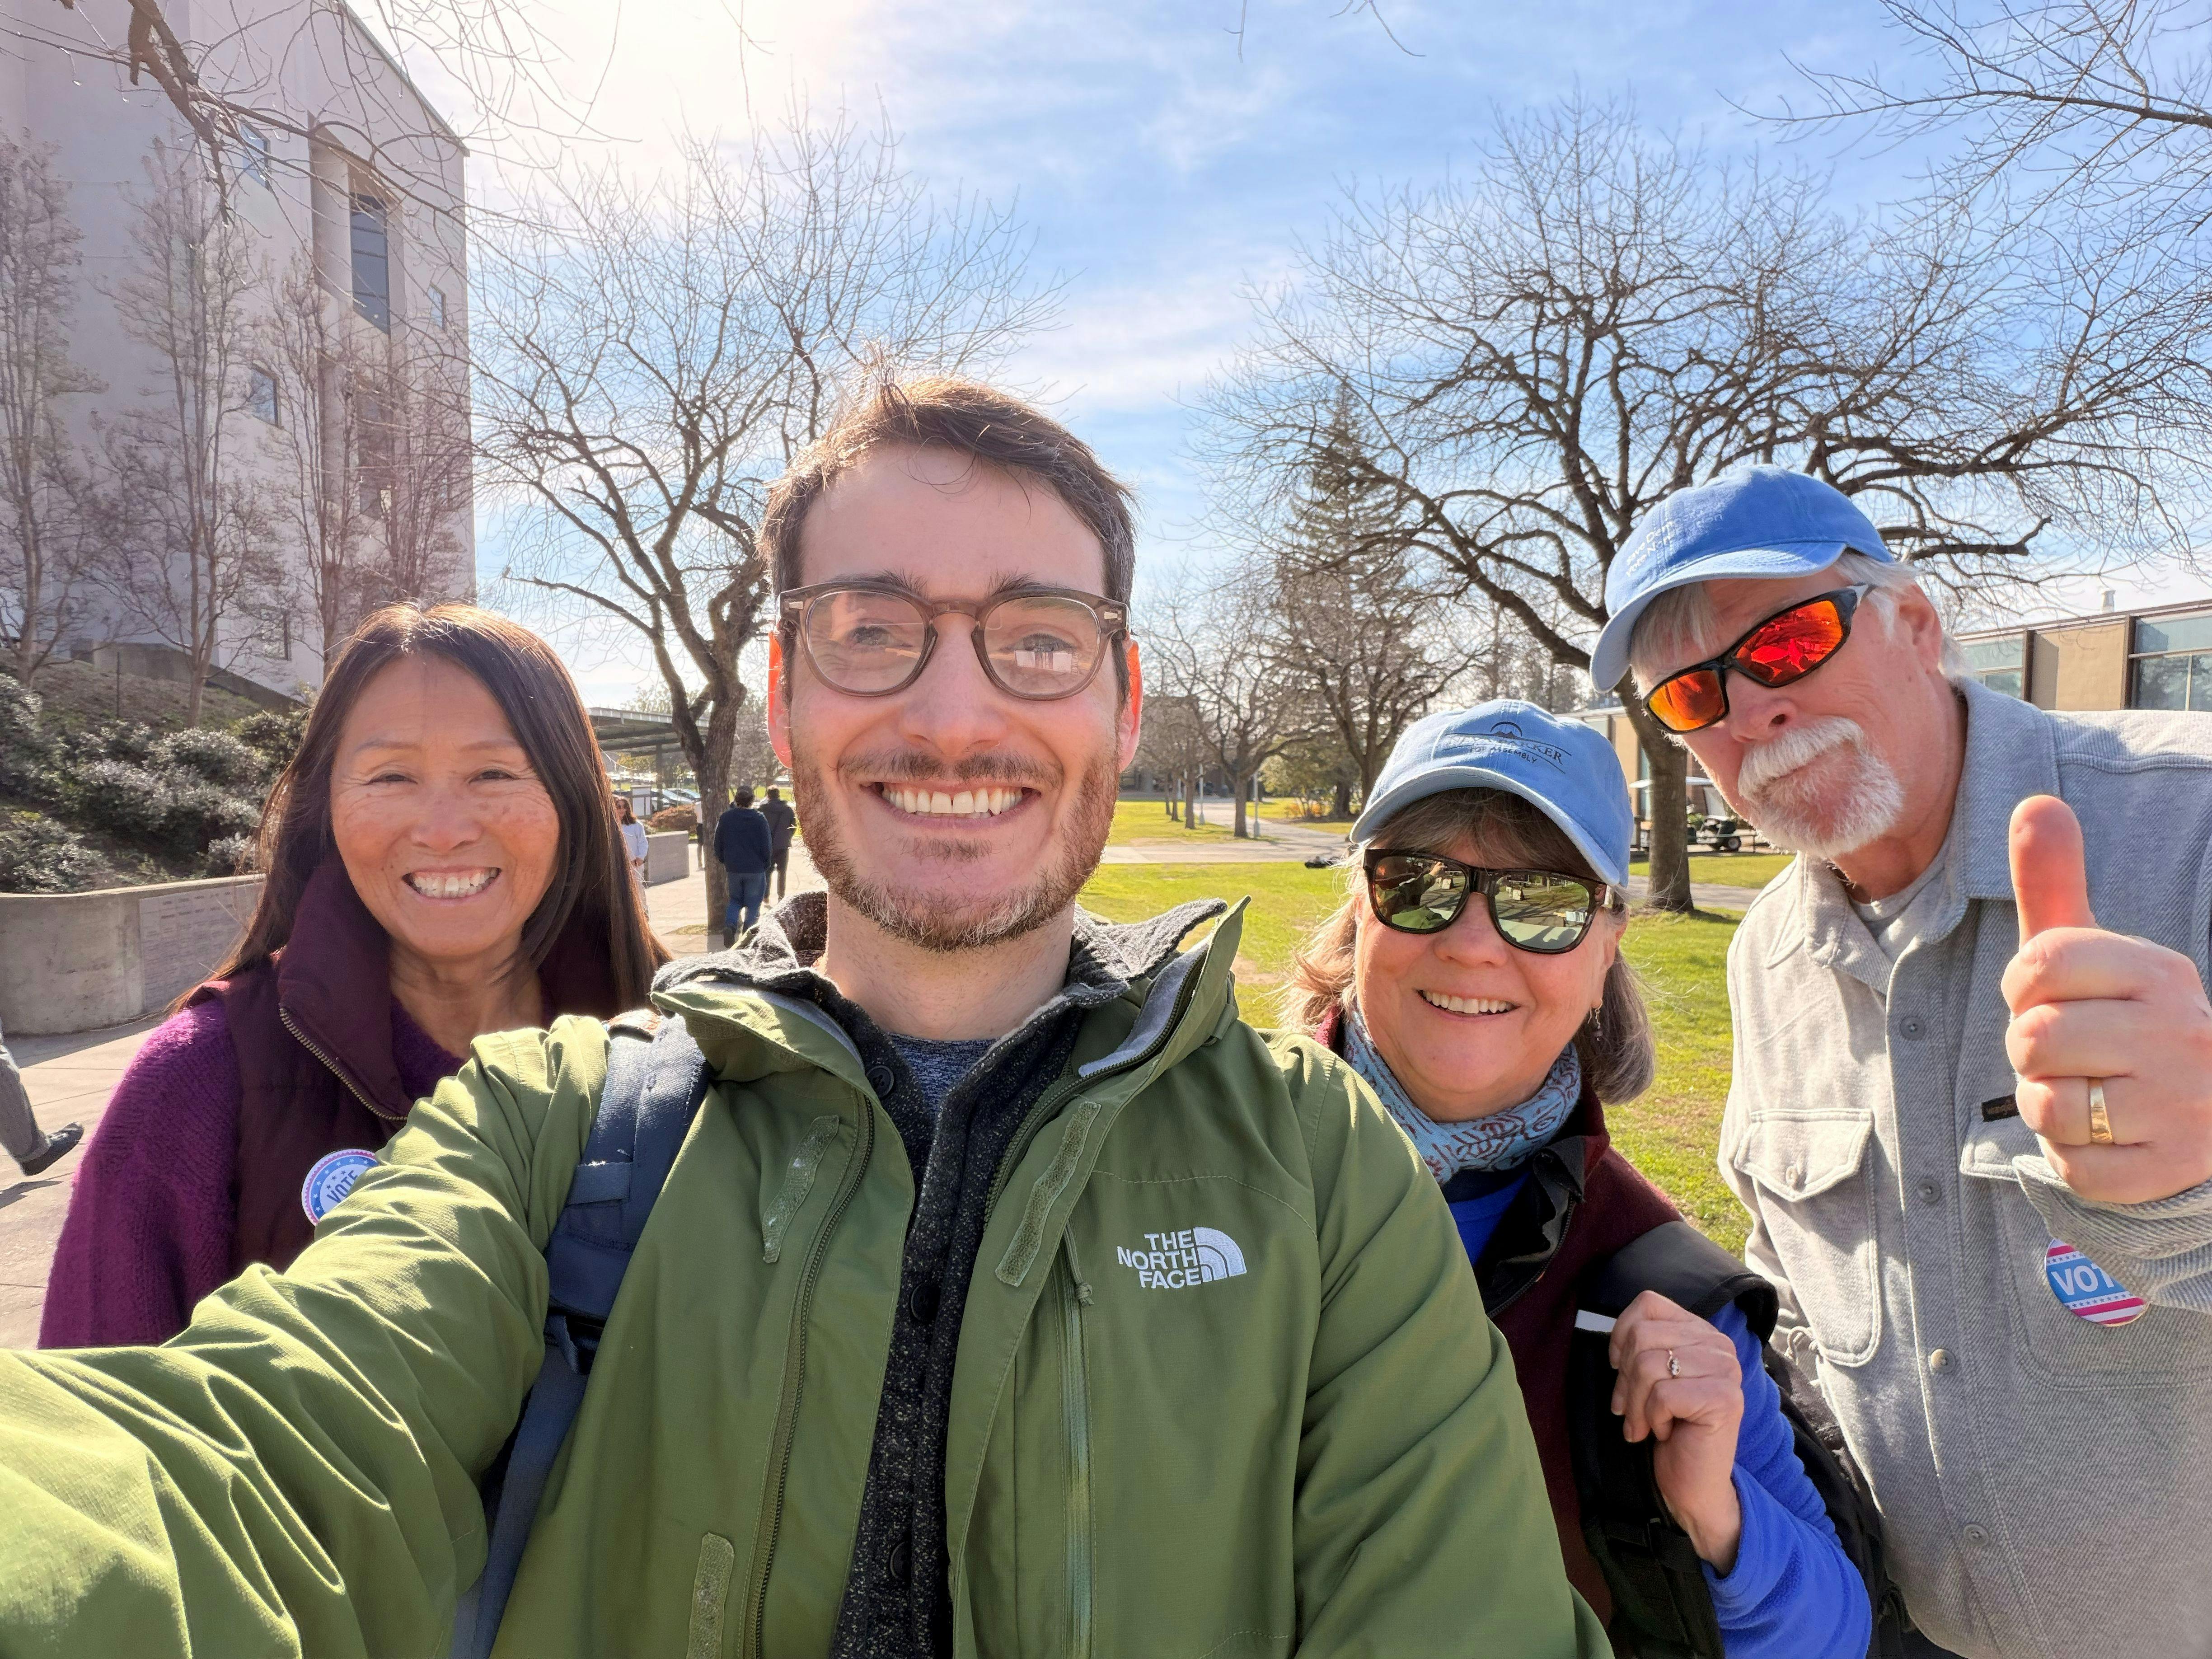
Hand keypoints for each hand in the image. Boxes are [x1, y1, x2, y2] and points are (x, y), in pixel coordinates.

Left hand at [1609, 1290, 1744, 1573]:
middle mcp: (1719, 1345)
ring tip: (1648, 1424)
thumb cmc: (1668, 1429)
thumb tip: (1615, 1344)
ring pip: (1649, 1365)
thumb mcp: (1649, 1378)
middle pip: (1643, 1336)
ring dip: (1637, 1404)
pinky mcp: (1725, 1399)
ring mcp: (1726, 1371)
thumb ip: (1641, 1348)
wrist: (1692, 1485)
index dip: (1621, 1335)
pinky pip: (1663, 1395)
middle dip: (1625, 1379)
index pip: (1648, 1304)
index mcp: (1701, 1332)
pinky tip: (1665, 1433)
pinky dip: (1653, 1419)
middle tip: (1632, 1409)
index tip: (1620, 1368)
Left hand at [2002, 795, 2211, 1203]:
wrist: (2205, 1108)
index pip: (2036, 966)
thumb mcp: (2089, 951)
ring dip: (2047, 1105)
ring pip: (2047, 1105)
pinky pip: (2073, 1167)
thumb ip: (2055, 882)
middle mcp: (2183, 1033)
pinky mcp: (2170, 1170)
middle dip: (2030, 1051)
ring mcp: (2183, 1105)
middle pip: (2034, 1038)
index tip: (2054, 998)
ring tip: (2089, 1093)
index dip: (2023, 988)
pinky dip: (2071, 1157)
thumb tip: (2035, 801)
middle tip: (2071, 1055)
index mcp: (2160, 972)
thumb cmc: (2121, 1019)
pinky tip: (2106, 1137)